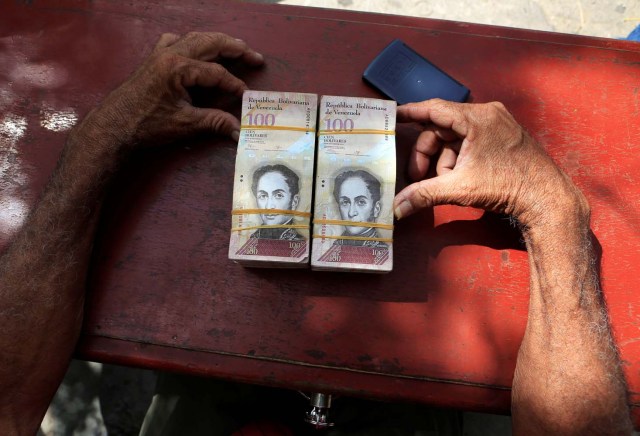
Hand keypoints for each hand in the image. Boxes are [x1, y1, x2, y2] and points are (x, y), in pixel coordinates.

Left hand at [80, 32, 263, 148]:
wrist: (113, 127)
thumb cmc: (146, 125)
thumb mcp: (185, 123)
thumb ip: (214, 122)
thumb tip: (238, 131)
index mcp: (178, 67)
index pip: (216, 72)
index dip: (234, 84)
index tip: (246, 96)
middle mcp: (169, 54)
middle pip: (209, 43)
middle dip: (235, 48)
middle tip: (255, 56)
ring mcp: (159, 54)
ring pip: (194, 38)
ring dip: (216, 41)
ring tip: (236, 47)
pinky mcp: (152, 60)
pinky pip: (174, 42)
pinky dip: (190, 43)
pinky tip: (197, 49)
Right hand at [393, 99, 586, 227]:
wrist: (547, 199)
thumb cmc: (509, 186)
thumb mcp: (460, 189)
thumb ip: (423, 194)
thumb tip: (397, 208)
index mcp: (477, 118)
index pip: (434, 109)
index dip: (410, 112)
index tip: (393, 115)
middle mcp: (488, 114)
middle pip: (442, 128)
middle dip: (427, 153)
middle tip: (418, 177)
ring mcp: (498, 124)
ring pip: (455, 137)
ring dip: (443, 160)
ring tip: (445, 183)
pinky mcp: (503, 136)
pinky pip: (470, 141)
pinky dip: (459, 159)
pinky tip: (460, 178)